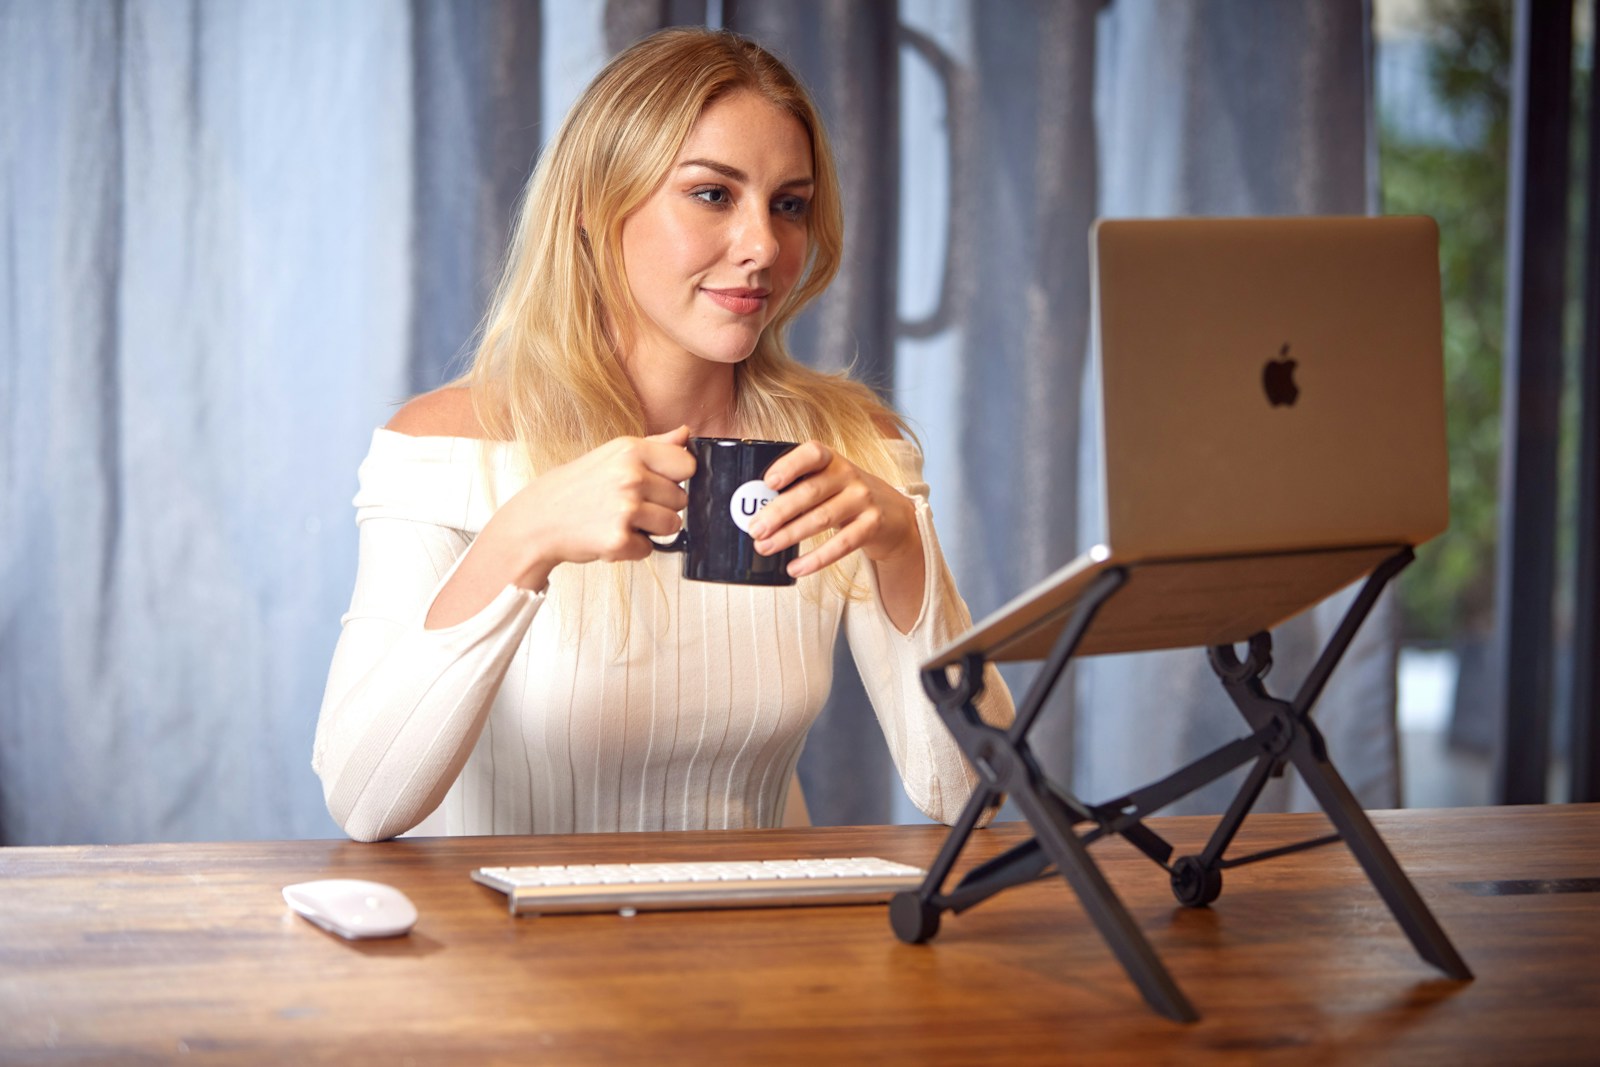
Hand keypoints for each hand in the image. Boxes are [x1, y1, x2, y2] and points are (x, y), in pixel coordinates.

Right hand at [486, 425, 695, 588]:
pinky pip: (649, 549)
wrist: (537, 520)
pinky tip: (609, 534)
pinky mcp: (619, 540)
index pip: (687, 465)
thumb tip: (686, 433)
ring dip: (650, 529)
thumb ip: (654, 445)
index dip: (676, 478)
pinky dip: (632, 548)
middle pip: (681, 499)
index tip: (658, 483)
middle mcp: (630, 476)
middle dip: (660, 506)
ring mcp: (625, 509)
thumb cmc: (576, 487)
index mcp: (631, 451)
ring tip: (621, 520)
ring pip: (672, 525)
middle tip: (628, 505)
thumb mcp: (612, 455)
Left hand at [746, 441, 919, 579]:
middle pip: (810, 492)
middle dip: (778, 512)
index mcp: (831, 459)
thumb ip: (797, 487)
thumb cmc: (843, 496)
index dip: (790, 465)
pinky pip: (842, 545)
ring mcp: (863, 499)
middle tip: (754, 529)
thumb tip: (752, 510)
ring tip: (764, 547)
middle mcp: (849, 475)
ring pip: (822, 518)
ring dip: (790, 535)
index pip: (812, 453)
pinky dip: (816, 558)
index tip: (769, 482)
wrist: (892, 514)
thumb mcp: (826, 482)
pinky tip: (795, 568)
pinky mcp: (872, 525)